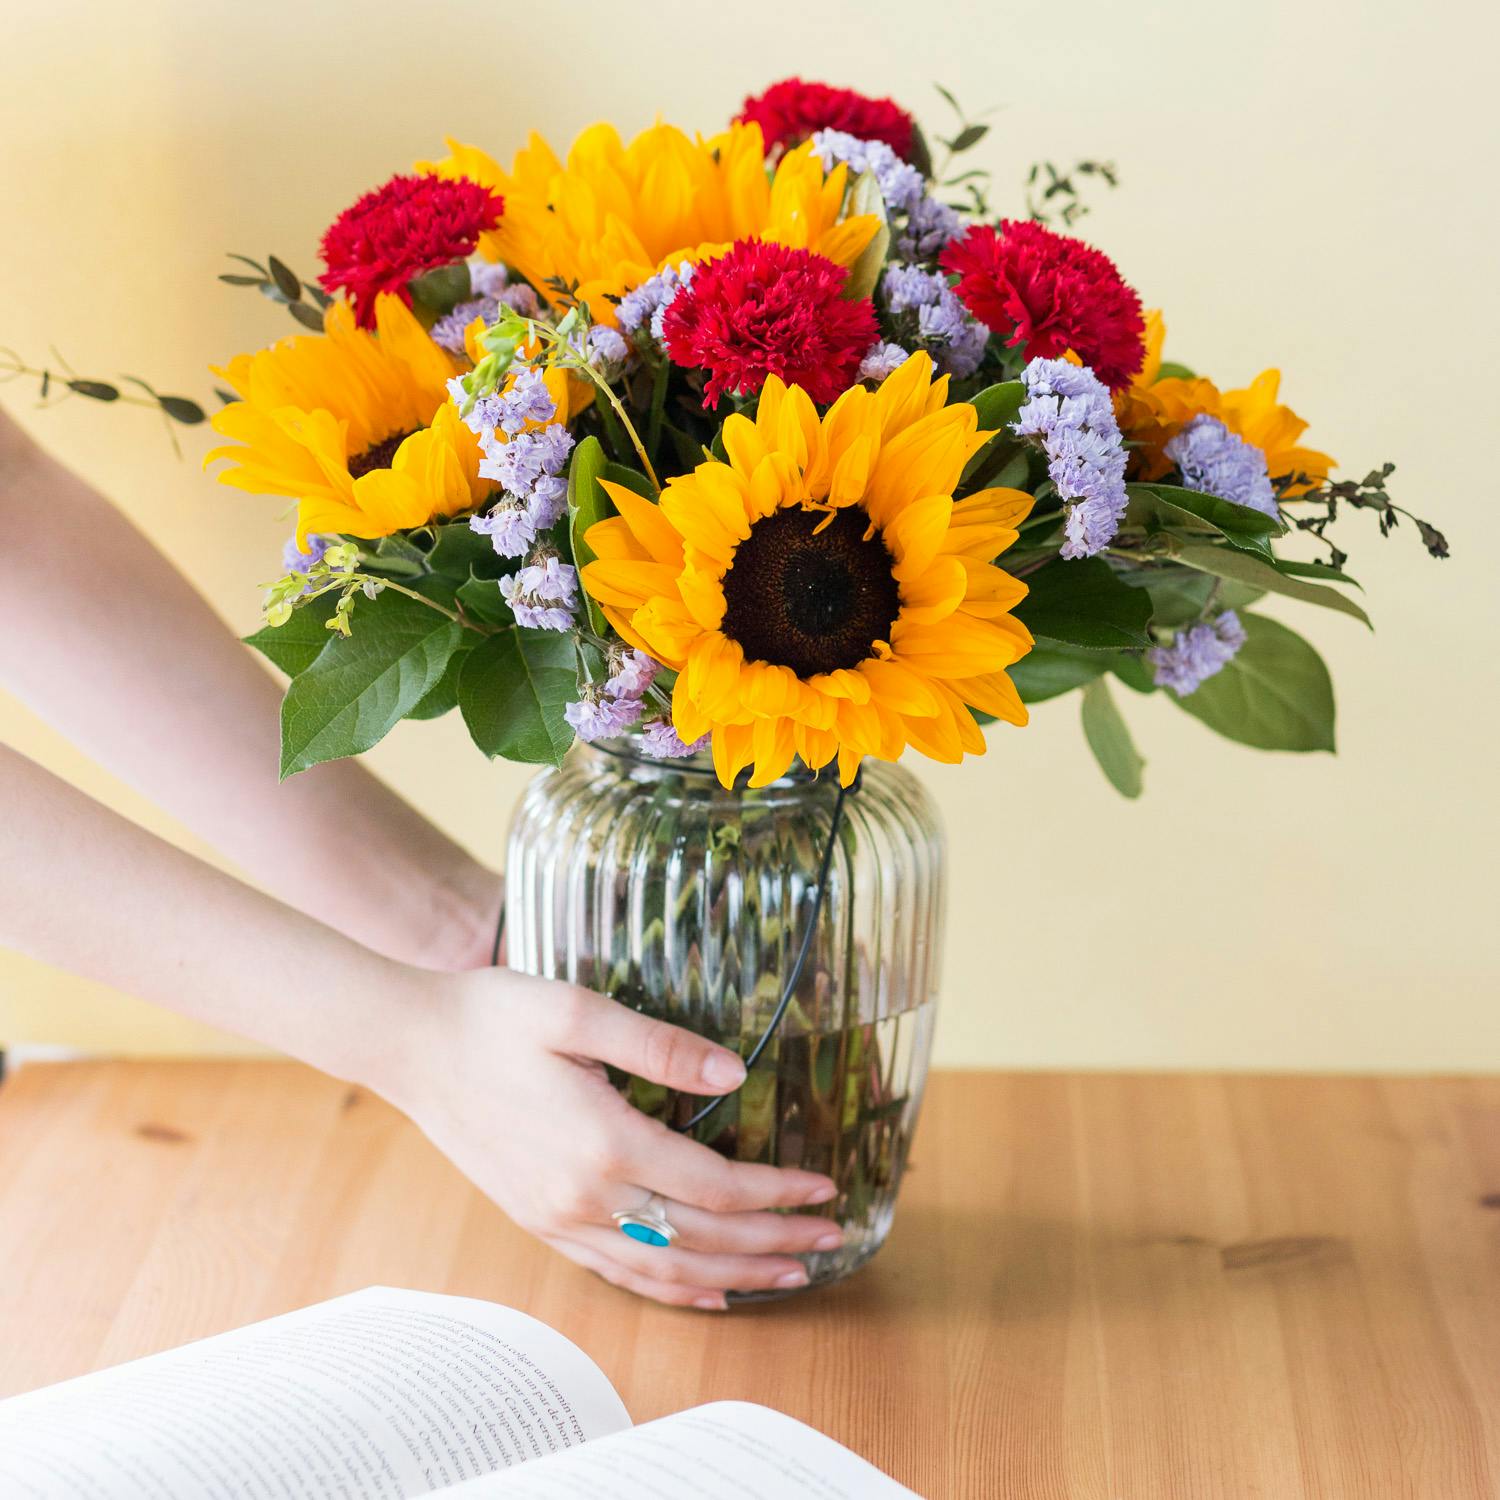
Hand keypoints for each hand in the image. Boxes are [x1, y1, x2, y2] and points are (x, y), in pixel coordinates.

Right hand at [386, 968, 843, 1308]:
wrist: (412, 1045)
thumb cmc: (494, 1017)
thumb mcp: (579, 1011)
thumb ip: (661, 1047)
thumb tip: (734, 1078)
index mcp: (605, 1143)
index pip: (716, 1187)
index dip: (777, 1194)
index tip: (825, 1189)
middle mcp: (586, 1196)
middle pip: (702, 1239)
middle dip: (774, 1245)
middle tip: (832, 1240)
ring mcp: (559, 1218)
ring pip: (665, 1269)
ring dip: (734, 1276)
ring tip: (789, 1277)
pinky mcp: (540, 1221)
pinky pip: (618, 1274)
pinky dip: (670, 1289)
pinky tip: (704, 1292)